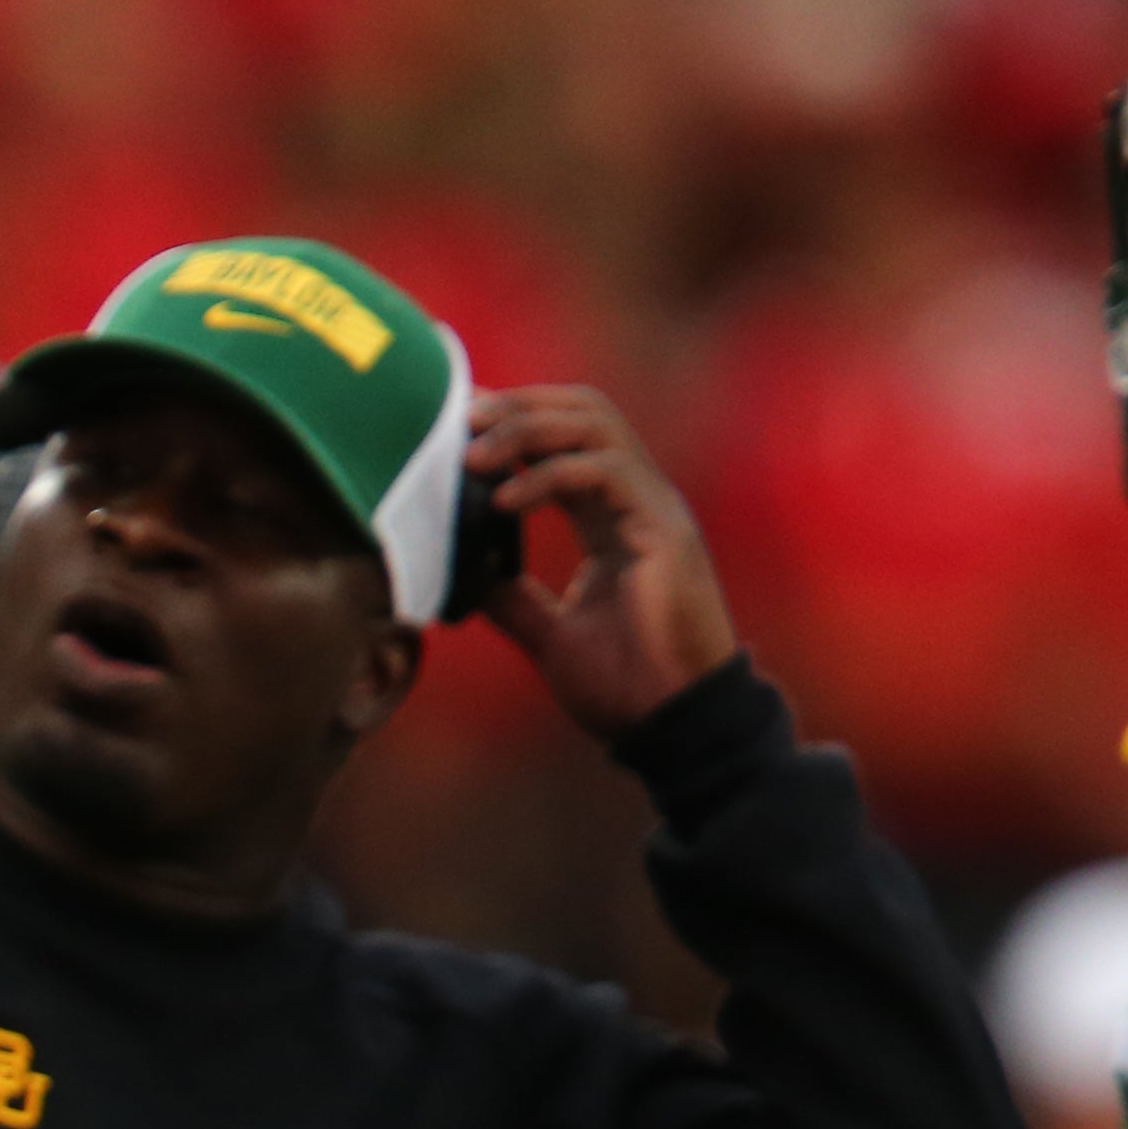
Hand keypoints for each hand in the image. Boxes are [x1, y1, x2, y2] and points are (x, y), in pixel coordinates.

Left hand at [467, 388, 737, 740]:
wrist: (671, 724)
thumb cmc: (626, 684)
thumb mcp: (551, 633)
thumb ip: (514, 598)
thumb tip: (465, 576)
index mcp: (611, 519)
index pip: (567, 441)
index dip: (515, 422)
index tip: (456, 428)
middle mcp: (636, 501)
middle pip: (584, 412)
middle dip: (519, 405)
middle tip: (459, 420)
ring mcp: (654, 509)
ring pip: (596, 426)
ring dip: (527, 428)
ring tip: (471, 454)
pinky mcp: (663, 530)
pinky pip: (606, 472)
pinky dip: (549, 474)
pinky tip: (502, 500)